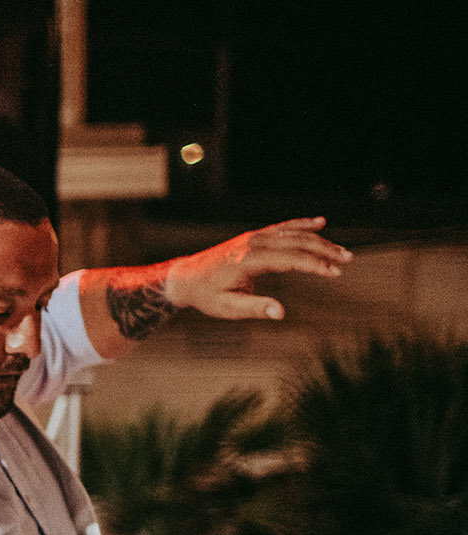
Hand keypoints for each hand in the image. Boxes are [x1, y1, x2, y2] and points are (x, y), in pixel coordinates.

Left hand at [163, 216, 350, 321]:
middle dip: (324, 251)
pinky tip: (320, 222)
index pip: (289, 259)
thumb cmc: (206, 295)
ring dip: (319, 240)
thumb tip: (280, 312)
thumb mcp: (226, 307)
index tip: (335, 273)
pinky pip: (282, 228)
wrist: (187, 277)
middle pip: (296, 243)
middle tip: (347, 260)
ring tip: (342, 251)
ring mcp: (253, 238)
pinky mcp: (254, 237)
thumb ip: (254, 308)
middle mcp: (253, 244)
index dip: (314, 265)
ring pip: (292, 234)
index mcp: (247, 260)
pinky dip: (302, 225)